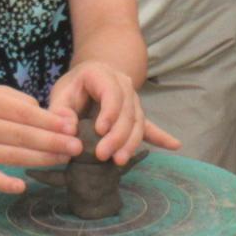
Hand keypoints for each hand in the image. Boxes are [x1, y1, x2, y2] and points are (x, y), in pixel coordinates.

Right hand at [0, 84, 79, 191]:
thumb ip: (19, 102)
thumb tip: (51, 118)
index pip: (24, 113)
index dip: (50, 121)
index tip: (71, 126)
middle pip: (21, 136)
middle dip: (52, 142)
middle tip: (76, 147)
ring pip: (11, 156)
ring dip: (40, 159)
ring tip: (63, 159)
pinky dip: (4, 183)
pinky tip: (23, 186)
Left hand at [46, 60, 179, 163]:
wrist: (88, 80)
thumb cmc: (73, 88)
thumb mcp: (60, 93)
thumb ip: (59, 111)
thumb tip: (69, 130)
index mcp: (102, 74)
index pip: (112, 93)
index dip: (109, 112)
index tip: (100, 131)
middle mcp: (123, 84)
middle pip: (127, 111)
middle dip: (118, 135)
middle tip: (103, 155)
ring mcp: (133, 99)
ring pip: (138, 122)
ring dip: (131, 143)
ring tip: (119, 161)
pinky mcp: (136, 114)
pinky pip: (150, 126)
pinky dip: (162, 137)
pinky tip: (175, 145)